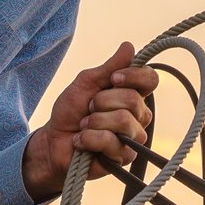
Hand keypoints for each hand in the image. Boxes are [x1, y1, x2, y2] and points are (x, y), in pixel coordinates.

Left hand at [23, 42, 156, 199]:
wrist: (53, 142)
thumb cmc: (71, 112)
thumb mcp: (86, 83)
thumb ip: (108, 68)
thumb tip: (129, 46)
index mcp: (132, 94)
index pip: (151, 80)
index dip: (134, 76)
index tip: (113, 78)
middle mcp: (138, 116)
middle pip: (133, 100)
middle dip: (101, 102)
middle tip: (88, 109)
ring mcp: (133, 138)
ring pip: (123, 121)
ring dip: (94, 122)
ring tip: (84, 127)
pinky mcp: (124, 157)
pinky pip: (111, 142)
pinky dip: (89, 139)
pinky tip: (82, 142)